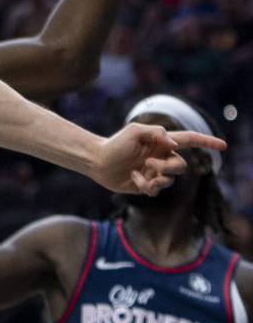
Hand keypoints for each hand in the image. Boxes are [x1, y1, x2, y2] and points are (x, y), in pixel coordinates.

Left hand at [94, 123, 224, 194]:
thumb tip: (174, 144)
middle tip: (149, 163)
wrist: (98, 161)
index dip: (207, 142)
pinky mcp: (148, 185)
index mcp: (162, 142)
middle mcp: (162, 156)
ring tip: (140, 170)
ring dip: (156, 177)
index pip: (190, 141)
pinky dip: (145, 185)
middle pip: (181, 166)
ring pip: (171, 181)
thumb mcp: (134, 132)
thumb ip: (155, 133)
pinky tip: (132, 177)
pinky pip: (156, 191)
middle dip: (168, 167)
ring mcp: (156, 172)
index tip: (223, 146)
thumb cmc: (115, 143)